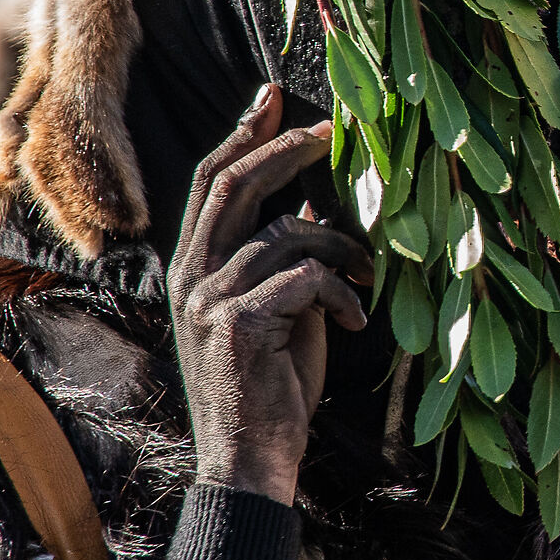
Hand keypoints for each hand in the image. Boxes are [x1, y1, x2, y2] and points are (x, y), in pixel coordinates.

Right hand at [165, 86, 368, 504]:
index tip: (274, 98)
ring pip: (284, 232)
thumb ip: (285, 258)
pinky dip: (342, 293)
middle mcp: (191, 275)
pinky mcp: (235, 324)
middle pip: (233, 184)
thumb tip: (311, 205)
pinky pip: (303, 277)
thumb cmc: (272, 387)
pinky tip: (357, 325)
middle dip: (286, 148)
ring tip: (369, 274)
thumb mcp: (281, 309)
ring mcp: (207, 299)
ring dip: (341, 246)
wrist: (252, 462)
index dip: (243, 136)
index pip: (210, 182)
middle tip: (334, 128)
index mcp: (196, 267)